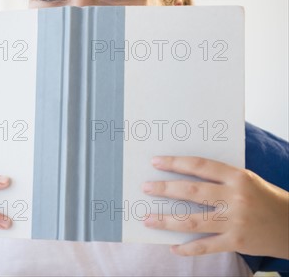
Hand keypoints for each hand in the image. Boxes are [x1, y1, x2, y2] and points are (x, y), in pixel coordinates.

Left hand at [142, 156, 288, 258]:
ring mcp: (235, 221)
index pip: (200, 166)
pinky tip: (173, 247)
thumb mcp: (246, 180)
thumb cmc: (264, 198)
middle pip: (192, 191)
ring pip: (193, 220)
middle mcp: (235, 198)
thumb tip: (182, 175)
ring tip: (147, 219)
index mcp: (237, 177)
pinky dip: (187, 248)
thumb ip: (219, 177)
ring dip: (166, 221)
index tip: (155, 162)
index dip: (175, 163)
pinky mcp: (237, 242)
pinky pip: (206, 246)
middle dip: (164, 189)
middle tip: (145, 187)